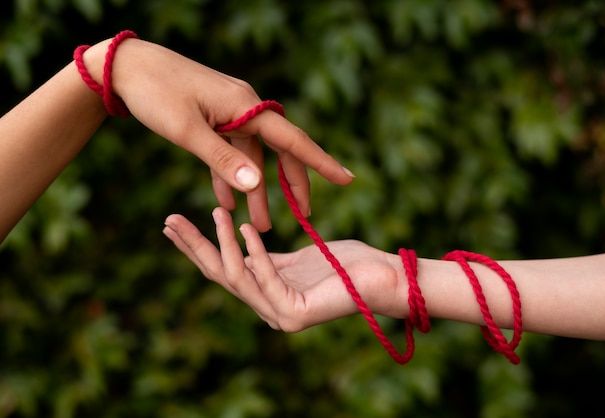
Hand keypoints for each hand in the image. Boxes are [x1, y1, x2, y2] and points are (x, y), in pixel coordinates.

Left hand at [83, 38, 353, 231]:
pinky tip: (226, 201)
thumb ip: (222, 159)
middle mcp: (245, 108)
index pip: (292, 139)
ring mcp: (231, 112)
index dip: (321, 162)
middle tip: (301, 217)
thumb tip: (257, 184)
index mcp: (246, 107)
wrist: (126, 68)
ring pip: (252, 157)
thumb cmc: (155, 95)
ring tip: (257, 225)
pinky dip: (229, 175)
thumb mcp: (187, 132)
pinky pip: (230, 151)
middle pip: (279, 151)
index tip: (347, 179)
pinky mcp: (215, 118)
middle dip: (289, 186)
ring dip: (253, 190)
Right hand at [162, 208, 405, 330]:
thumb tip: (240, 239)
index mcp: (266, 293)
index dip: (197, 247)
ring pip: (239, 276)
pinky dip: (254, 252)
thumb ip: (268, 258)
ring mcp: (279, 315)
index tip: (173, 224)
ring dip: (223, 243)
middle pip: (220, 275)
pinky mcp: (295, 314)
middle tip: (170, 220)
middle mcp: (268, 308)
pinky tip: (244, 227)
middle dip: (194, 247)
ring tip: (216, 211)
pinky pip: (267, 277)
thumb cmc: (345, 264)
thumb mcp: (296, 258)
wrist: (381, 277)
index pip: (223, 269)